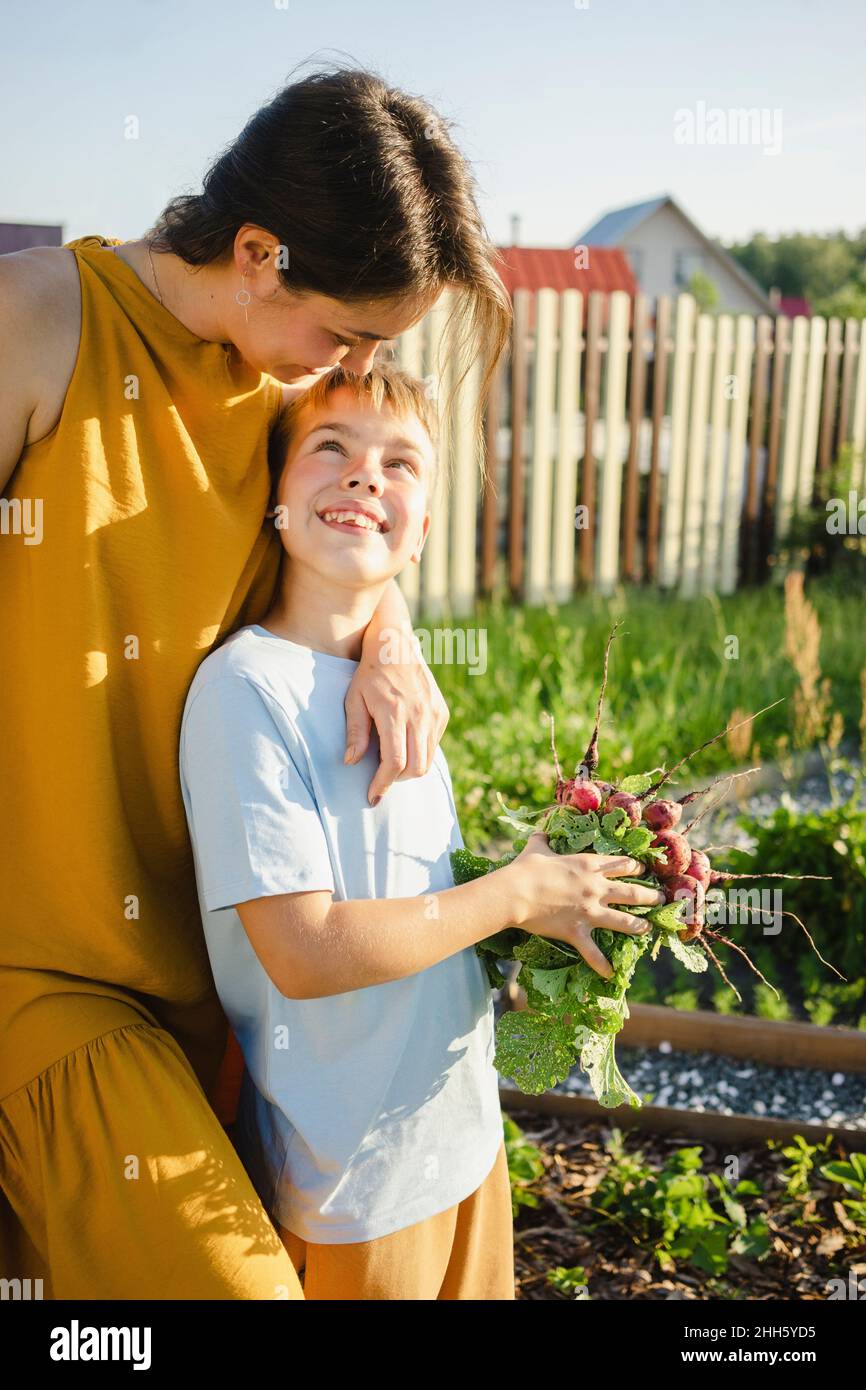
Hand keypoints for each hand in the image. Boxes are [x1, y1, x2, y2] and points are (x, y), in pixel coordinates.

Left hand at [345, 621, 449, 804]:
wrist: (396, 646)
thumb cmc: (370, 674)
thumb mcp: (354, 700)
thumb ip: (355, 732)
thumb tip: (351, 762)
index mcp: (395, 712)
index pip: (394, 761)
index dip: (383, 783)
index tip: (372, 796)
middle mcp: (419, 715)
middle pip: (416, 768)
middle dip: (397, 780)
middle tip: (380, 779)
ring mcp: (434, 713)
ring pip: (427, 760)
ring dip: (409, 769)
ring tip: (391, 763)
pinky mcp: (441, 712)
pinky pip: (433, 744)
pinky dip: (419, 753)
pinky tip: (404, 744)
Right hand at [506, 831, 664, 978]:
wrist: (516, 892)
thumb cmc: (526, 868)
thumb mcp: (537, 848)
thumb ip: (543, 840)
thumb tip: (540, 831)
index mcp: (589, 865)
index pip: (623, 865)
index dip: (637, 868)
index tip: (644, 871)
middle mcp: (596, 888)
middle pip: (632, 893)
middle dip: (650, 897)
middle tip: (661, 899)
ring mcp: (590, 911)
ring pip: (624, 921)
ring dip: (639, 926)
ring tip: (648, 929)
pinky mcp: (577, 931)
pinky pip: (593, 952)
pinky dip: (602, 965)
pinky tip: (611, 974)